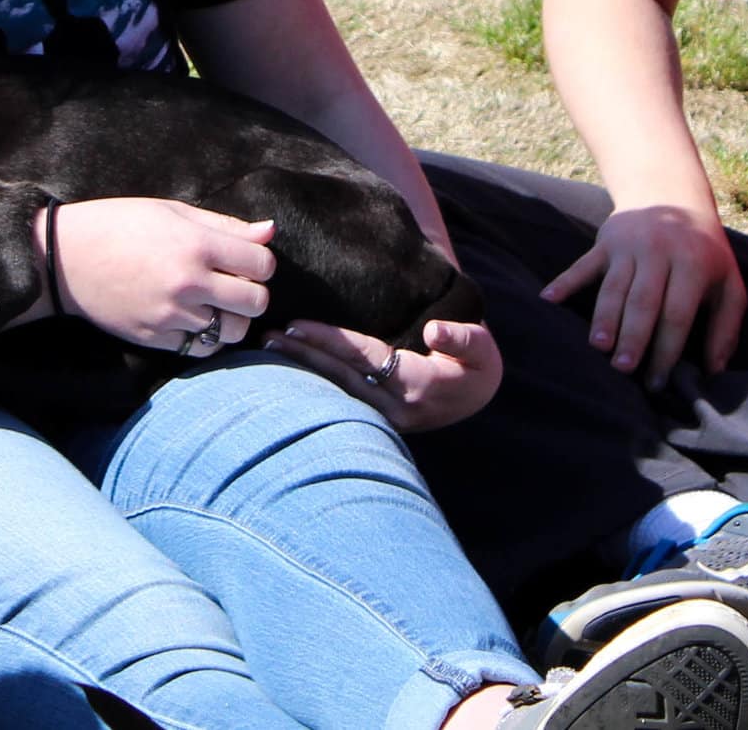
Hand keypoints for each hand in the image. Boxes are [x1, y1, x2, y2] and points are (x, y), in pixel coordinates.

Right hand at [42, 198, 274, 352]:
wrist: (65, 258)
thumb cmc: (119, 224)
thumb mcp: (172, 211)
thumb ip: (225, 225)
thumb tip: (269, 231)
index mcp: (196, 244)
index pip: (262, 264)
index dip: (261, 262)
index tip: (245, 261)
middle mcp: (188, 282)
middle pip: (256, 302)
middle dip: (253, 293)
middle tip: (234, 285)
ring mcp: (171, 314)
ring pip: (231, 331)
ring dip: (231, 319)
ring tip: (214, 304)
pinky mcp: (155, 337)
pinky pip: (200, 348)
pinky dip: (204, 337)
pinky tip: (192, 319)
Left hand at [267, 318, 500, 430]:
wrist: (477, 398)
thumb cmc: (475, 367)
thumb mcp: (481, 350)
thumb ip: (462, 339)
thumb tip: (436, 332)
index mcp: (417, 385)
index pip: (363, 357)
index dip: (329, 341)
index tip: (297, 325)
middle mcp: (396, 407)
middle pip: (340, 377)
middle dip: (303, 356)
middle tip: (267, 337)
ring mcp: (385, 419)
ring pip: (335, 392)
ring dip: (302, 371)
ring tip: (268, 350)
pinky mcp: (377, 422)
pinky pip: (339, 401)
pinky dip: (313, 385)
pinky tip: (288, 372)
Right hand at [542, 203, 745, 387]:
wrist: (672, 195)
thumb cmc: (704, 251)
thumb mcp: (729, 282)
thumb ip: (726, 326)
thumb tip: (715, 371)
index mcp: (693, 265)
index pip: (676, 314)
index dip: (666, 350)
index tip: (656, 381)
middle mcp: (659, 252)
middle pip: (642, 301)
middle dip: (632, 337)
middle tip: (623, 369)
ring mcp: (629, 246)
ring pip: (612, 287)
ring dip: (604, 317)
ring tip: (598, 346)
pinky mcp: (605, 241)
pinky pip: (583, 264)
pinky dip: (565, 281)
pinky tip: (549, 299)